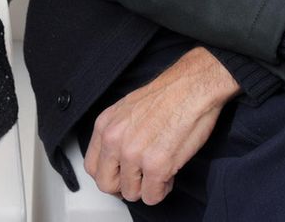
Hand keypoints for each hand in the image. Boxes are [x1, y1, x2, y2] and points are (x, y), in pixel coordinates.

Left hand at [84, 47, 237, 204]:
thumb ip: (116, 134)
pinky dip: (161, 191)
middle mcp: (115, 141)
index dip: (109, 175)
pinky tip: (168, 175)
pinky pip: (152, 196)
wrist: (191, 88)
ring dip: (146, 188)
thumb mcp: (126, 110)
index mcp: (105, 126)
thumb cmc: (167, 96)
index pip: (92, 166)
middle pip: (106, 184)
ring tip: (158, 172)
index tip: (121, 175)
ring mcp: (134, 155)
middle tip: (140, 179)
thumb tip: (117, 157)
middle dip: (124, 186)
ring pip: (131, 193)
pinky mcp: (157, 166)